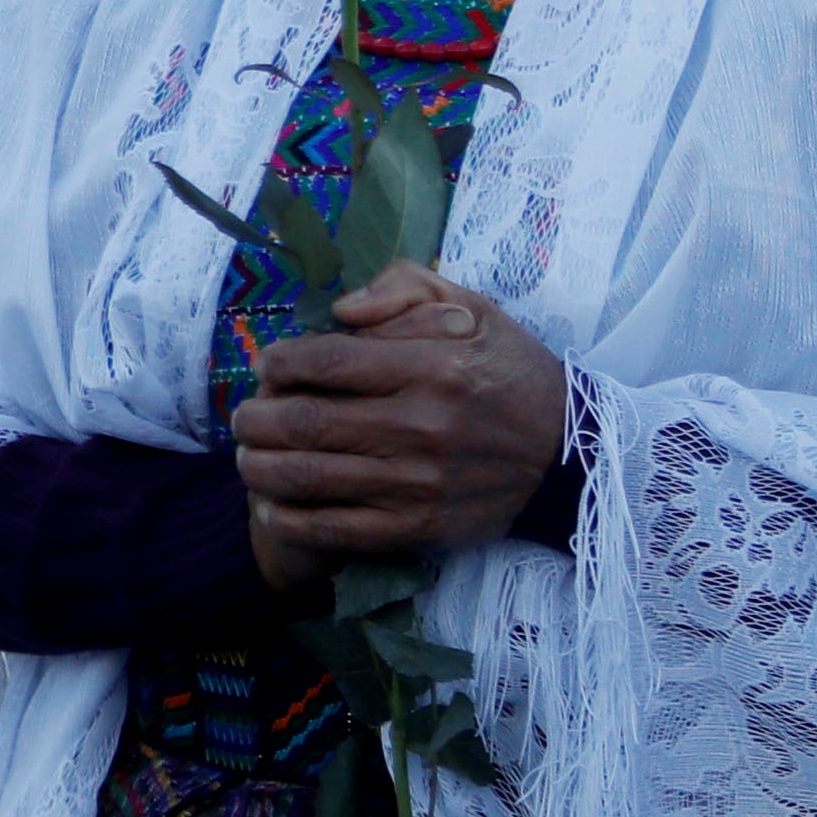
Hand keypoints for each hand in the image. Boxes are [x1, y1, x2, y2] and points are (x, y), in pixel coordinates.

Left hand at [236, 263, 567, 588]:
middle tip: (243, 416)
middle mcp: (422, 425)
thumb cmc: (510, 373)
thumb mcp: (472, 309)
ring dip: (258, 466)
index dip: (279, 362)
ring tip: (247, 455)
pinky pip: (335, 528)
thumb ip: (404, 288)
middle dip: (254, 418)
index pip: (324, 361)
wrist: (573, 456)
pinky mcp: (421, 526)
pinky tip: (271, 504)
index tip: (269, 365)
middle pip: (302, 421)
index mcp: (432, 365)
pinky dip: (289, 518)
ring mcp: (419, 482)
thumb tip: (340, 309)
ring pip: (306, 476)